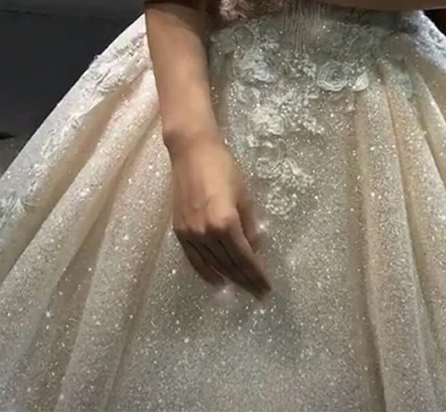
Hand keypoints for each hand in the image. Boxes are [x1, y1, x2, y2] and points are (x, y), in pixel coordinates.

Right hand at [170, 138, 270, 298]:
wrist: (191, 152)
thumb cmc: (223, 167)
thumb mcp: (244, 195)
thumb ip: (249, 225)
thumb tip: (254, 249)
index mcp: (226, 223)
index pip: (244, 257)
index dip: (256, 274)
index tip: (266, 287)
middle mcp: (207, 233)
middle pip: (229, 264)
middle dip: (245, 280)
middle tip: (257, 293)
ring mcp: (191, 233)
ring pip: (212, 264)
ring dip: (228, 278)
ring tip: (241, 288)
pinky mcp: (180, 230)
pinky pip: (194, 258)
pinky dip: (205, 271)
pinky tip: (215, 279)